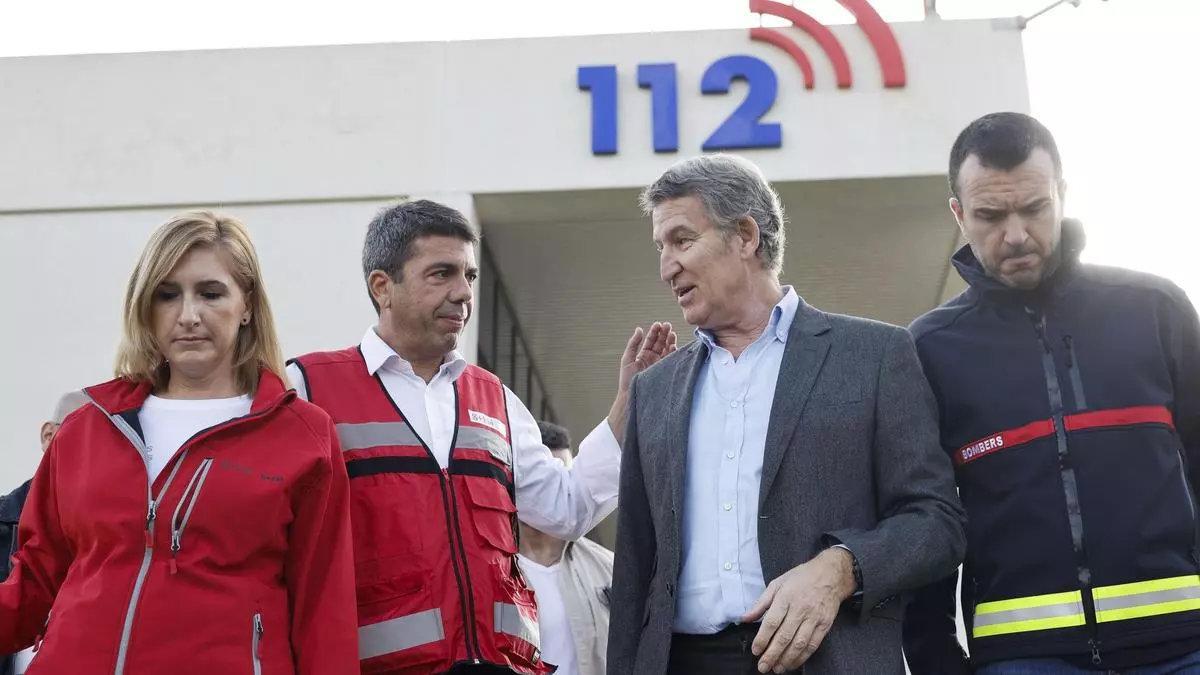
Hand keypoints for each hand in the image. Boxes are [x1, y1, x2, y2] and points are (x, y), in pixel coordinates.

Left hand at [607, 322, 676, 439]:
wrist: (632, 396)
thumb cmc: (627, 379)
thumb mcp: (627, 359)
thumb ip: (633, 343)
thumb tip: (639, 329)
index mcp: (643, 355)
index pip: (650, 341)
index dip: (655, 332)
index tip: (659, 324)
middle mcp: (653, 359)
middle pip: (660, 343)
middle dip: (664, 334)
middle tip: (668, 325)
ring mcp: (660, 365)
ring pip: (667, 350)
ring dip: (670, 340)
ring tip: (672, 332)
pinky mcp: (665, 371)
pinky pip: (671, 359)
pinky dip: (673, 352)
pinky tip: (673, 345)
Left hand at [742, 547, 855, 672]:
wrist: (831, 574)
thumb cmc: (801, 578)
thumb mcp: (777, 584)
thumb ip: (761, 603)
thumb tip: (745, 618)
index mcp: (786, 597)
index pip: (772, 622)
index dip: (762, 639)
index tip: (755, 651)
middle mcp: (800, 609)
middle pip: (784, 636)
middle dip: (772, 654)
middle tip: (763, 667)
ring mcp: (814, 618)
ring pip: (799, 643)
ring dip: (787, 659)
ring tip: (777, 669)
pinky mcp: (825, 625)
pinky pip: (813, 645)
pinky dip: (802, 657)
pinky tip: (793, 663)